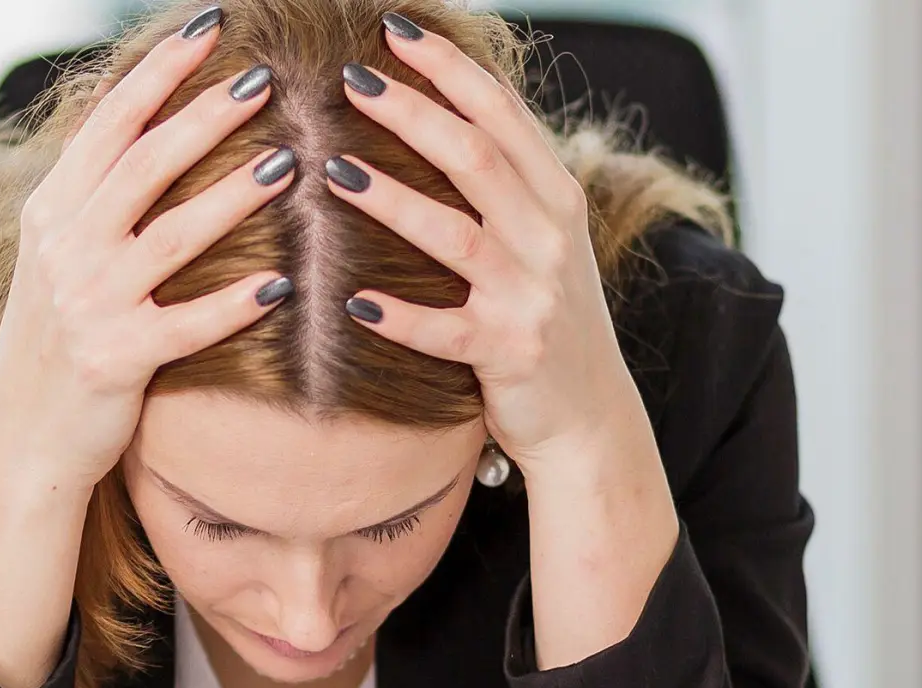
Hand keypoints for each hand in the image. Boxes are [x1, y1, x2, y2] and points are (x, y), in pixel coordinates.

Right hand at [0, 20, 295, 491]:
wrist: (22, 436)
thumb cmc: (55, 340)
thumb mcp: (56, 255)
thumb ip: (95, 194)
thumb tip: (144, 122)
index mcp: (53, 212)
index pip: (110, 123)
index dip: (160, 72)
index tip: (210, 28)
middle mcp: (66, 249)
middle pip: (144, 165)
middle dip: (205, 116)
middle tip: (263, 78)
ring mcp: (90, 305)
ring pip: (170, 236)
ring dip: (230, 198)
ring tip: (288, 164)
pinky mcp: (116, 360)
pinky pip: (186, 325)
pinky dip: (234, 304)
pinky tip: (283, 286)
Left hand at [330, 15, 678, 662]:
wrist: (589, 415)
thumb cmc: (548, 315)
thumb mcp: (545, 235)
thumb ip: (508, 175)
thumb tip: (448, 101)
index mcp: (557, 197)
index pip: (501, 114)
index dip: (447, 69)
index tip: (392, 32)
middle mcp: (550, 238)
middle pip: (475, 157)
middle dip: (411, 113)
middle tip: (349, 79)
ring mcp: (531, 298)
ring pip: (456, 235)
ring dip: (391, 200)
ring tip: (332, 169)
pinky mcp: (508, 355)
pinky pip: (444, 332)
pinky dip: (399, 317)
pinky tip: (352, 301)